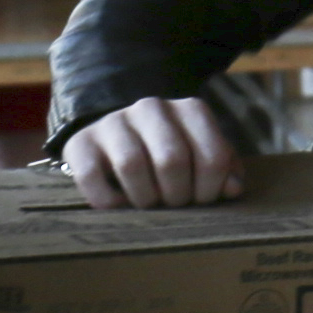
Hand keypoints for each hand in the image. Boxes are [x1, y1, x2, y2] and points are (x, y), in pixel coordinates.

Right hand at [62, 95, 244, 209]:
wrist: (117, 137)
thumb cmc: (170, 153)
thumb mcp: (202, 154)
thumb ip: (224, 168)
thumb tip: (232, 189)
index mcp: (189, 110)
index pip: (212, 156)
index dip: (209, 189)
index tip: (201, 199)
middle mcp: (151, 108)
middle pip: (172, 160)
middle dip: (177, 195)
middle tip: (174, 204)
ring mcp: (113, 122)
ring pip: (132, 165)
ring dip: (145, 198)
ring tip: (149, 204)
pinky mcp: (81, 143)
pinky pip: (92, 177)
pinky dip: (109, 201)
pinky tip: (120, 204)